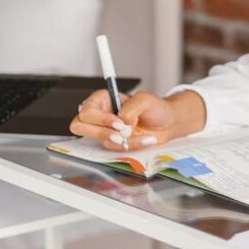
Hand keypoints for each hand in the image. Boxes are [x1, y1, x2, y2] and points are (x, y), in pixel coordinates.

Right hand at [70, 90, 186, 151]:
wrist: (167, 123)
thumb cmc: (154, 107)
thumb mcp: (144, 100)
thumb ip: (130, 109)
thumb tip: (122, 123)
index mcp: (102, 99)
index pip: (87, 110)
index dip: (100, 119)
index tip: (119, 122)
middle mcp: (100, 115)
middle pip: (80, 126)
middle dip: (101, 132)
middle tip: (121, 134)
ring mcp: (105, 131)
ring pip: (100, 140)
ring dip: (121, 141)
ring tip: (137, 135)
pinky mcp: (113, 143)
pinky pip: (115, 149)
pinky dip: (132, 146)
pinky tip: (145, 139)